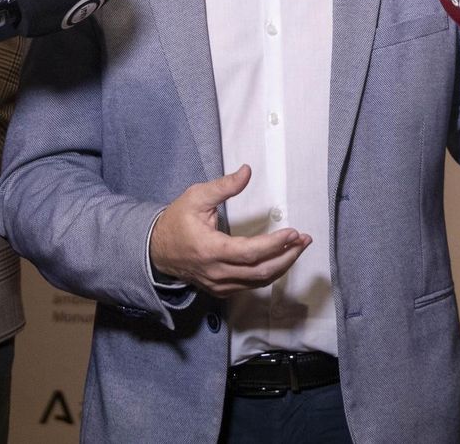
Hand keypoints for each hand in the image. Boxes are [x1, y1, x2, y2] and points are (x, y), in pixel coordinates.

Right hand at [148, 165, 310, 296]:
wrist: (155, 250)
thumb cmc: (176, 221)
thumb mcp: (196, 197)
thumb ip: (224, 186)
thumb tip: (247, 171)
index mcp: (210, 250)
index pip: (250, 252)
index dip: (275, 244)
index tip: (294, 233)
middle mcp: (216, 272)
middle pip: (260, 272)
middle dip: (287, 256)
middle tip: (304, 240)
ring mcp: (219, 284)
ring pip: (258, 281)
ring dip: (282, 265)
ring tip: (299, 248)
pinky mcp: (221, 289)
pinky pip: (250, 285)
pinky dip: (269, 273)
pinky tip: (281, 259)